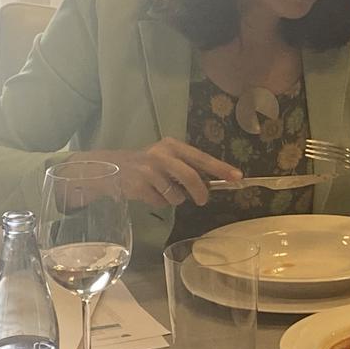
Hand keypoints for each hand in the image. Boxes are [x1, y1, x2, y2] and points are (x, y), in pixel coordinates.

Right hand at [72, 137, 241, 207]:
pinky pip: (161, 201)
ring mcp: (150, 170)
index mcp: (173, 146)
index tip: (237, 177)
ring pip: (176, 194)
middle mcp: (162, 154)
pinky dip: (160, 202)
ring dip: (175, 198)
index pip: (202, 158)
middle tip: (203, 200)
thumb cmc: (147, 166)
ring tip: (164, 191)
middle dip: (201, 192)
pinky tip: (150, 194)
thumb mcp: (168, 159)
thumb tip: (215, 183)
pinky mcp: (140, 185)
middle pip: (191, 177)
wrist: (113, 168)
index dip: (220, 169)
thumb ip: (188, 168)